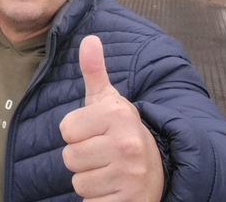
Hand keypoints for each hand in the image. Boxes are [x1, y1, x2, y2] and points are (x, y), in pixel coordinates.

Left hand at [60, 35, 163, 201]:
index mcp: (118, 115)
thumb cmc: (121, 131)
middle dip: (81, 158)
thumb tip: (89, 38)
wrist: (159, 169)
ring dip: (89, 180)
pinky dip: (97, 200)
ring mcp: (130, 175)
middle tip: (102, 154)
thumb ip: (94, 71)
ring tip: (108, 170)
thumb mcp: (109, 100)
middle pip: (69, 157)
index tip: (96, 132)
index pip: (66, 129)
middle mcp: (127, 144)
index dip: (76, 132)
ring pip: (78, 182)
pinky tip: (113, 189)